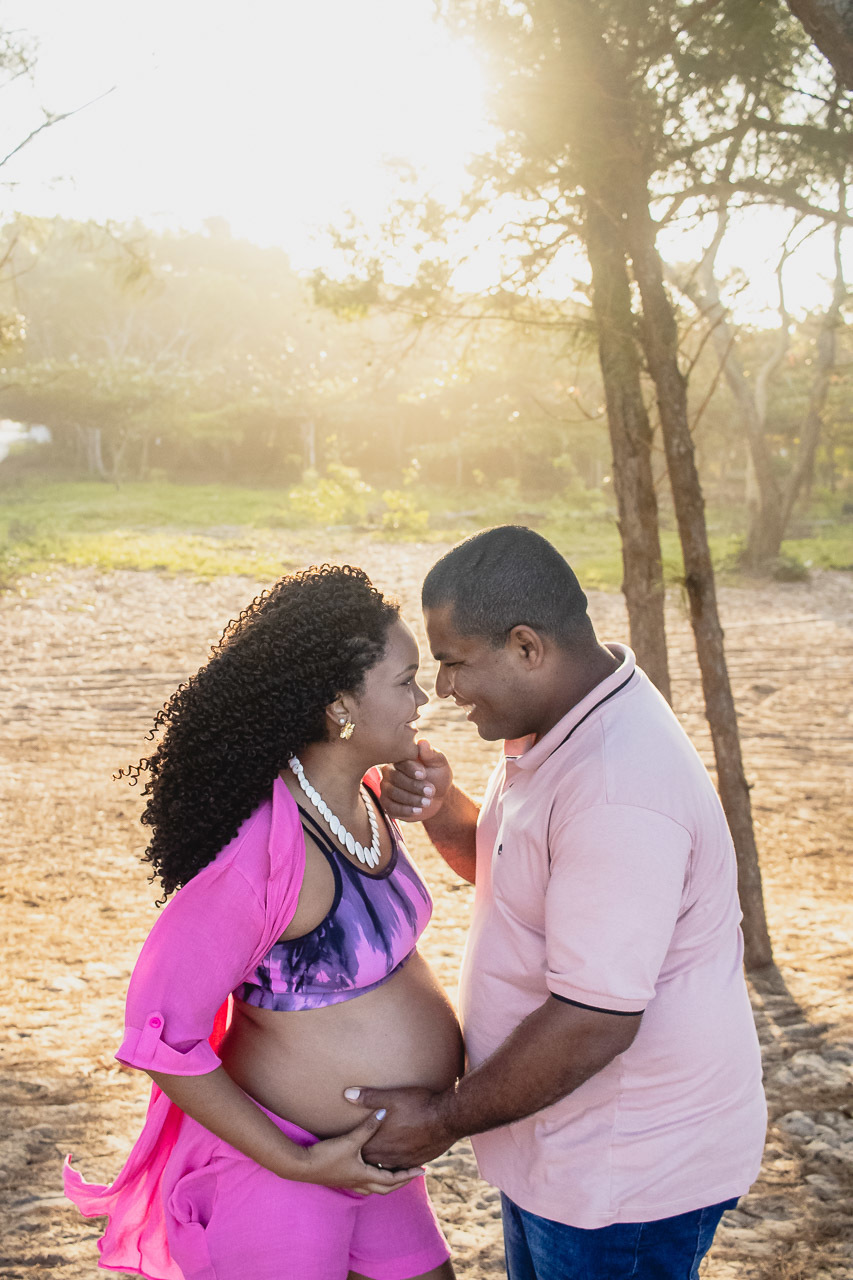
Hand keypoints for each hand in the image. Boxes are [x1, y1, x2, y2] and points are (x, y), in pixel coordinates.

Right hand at [301, 1108, 423, 1195]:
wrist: (302, 1167)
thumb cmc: (327, 1156)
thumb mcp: (350, 1140)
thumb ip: (367, 1127)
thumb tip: (383, 1112)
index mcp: (365, 1175)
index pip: (392, 1180)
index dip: (408, 1175)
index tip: (422, 1171)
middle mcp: (359, 1183)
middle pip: (385, 1188)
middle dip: (400, 1182)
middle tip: (412, 1175)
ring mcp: (349, 1182)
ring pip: (373, 1188)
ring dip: (386, 1183)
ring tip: (394, 1173)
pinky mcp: (340, 1179)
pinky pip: (362, 1184)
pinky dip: (371, 1180)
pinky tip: (369, 1171)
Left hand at [343, 1085, 456, 1167]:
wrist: (447, 1118)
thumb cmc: (418, 1106)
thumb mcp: (392, 1097)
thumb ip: (369, 1098)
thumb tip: (347, 1094)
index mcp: (380, 1142)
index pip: (359, 1150)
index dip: (353, 1148)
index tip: (347, 1145)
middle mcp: (390, 1156)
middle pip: (371, 1162)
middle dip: (365, 1157)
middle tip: (359, 1152)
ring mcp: (404, 1161)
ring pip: (386, 1167)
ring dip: (381, 1161)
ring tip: (377, 1155)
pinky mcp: (417, 1161)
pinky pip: (402, 1168)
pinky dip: (397, 1163)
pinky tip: (398, 1156)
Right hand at [380, 739, 451, 822]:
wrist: (438, 797)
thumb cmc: (437, 775)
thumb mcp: (439, 764)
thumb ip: (431, 754)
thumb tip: (423, 742)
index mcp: (401, 758)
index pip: (400, 761)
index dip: (411, 768)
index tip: (424, 774)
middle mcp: (389, 771)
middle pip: (395, 778)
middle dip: (414, 786)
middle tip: (431, 791)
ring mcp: (386, 787)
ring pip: (392, 793)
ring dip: (411, 798)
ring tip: (428, 801)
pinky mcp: (387, 803)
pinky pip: (390, 807)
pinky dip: (405, 810)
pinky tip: (418, 810)